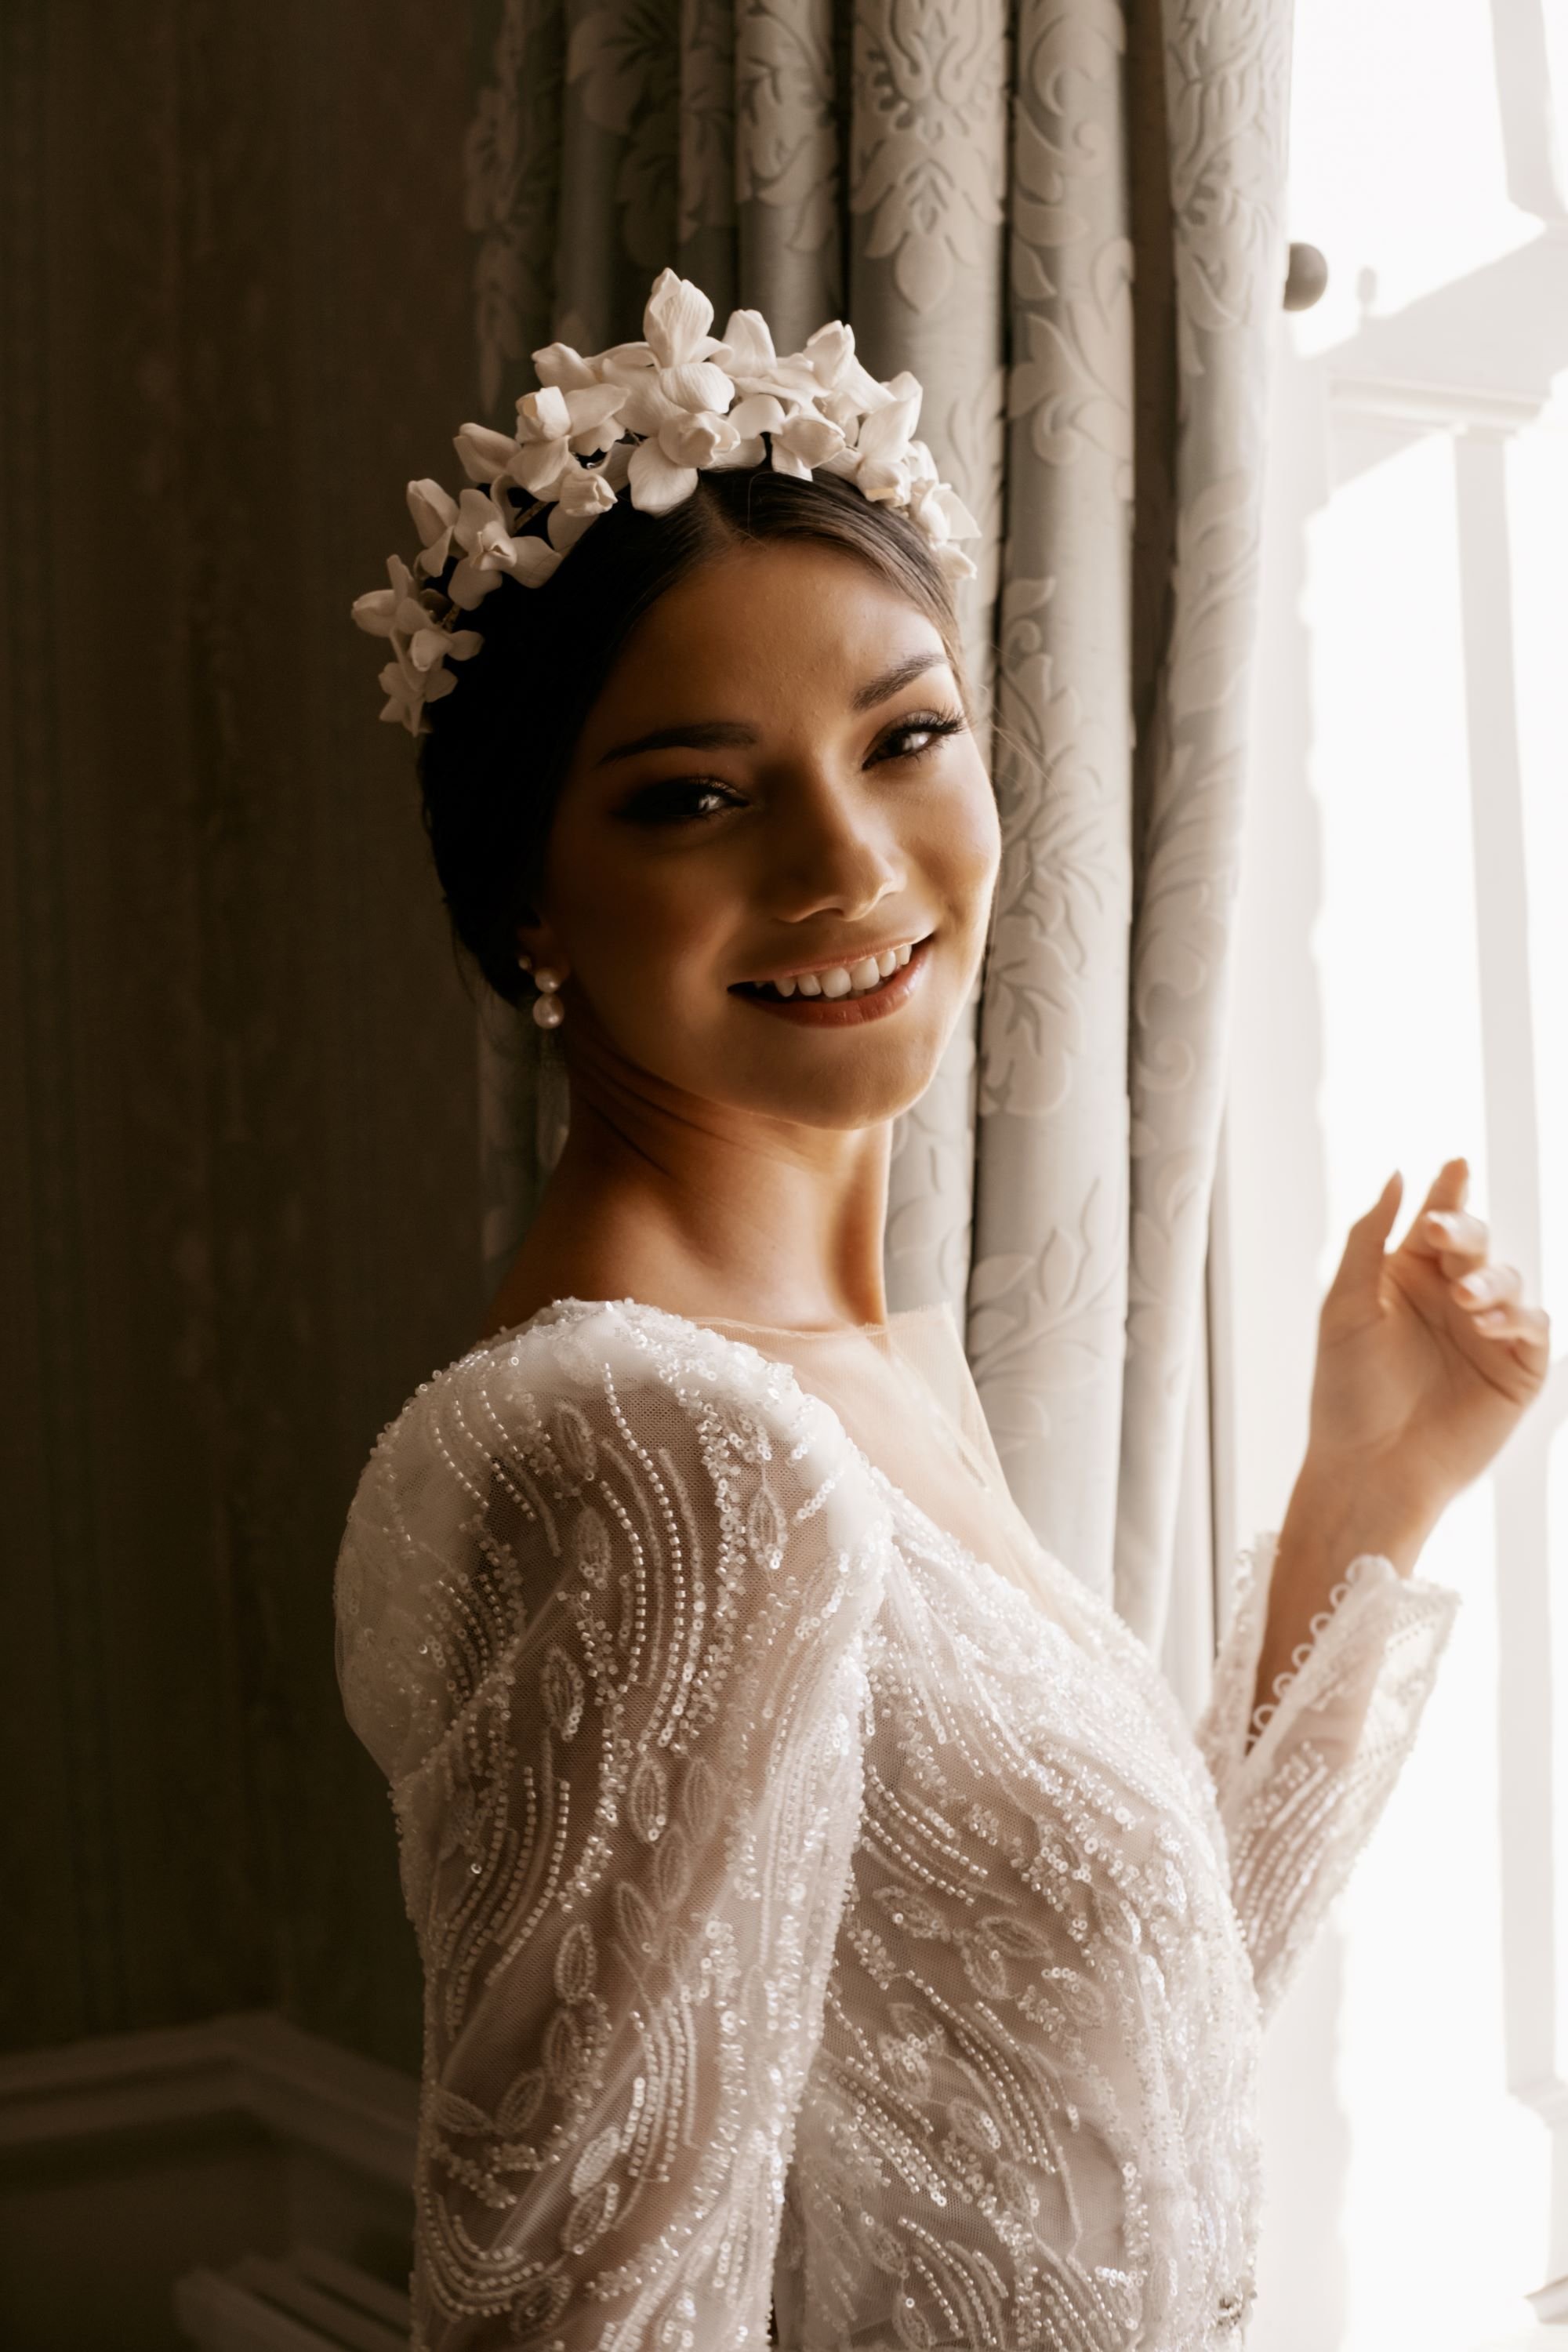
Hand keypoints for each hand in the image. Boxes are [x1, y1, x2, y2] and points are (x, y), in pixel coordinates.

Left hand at [1306, 1157, 1551, 1542]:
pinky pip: (1533, 1328)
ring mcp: (1485, 1332)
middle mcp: (1450, 1297)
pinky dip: (1518, 1319)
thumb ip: (1369, 1239)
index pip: (1434, 1221)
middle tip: (1443, 1234)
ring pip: (1510, 1280)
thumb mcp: (1345, 1307)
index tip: (1454, 1165)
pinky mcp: (1515, 1370)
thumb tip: (1398, 1175)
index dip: (1447, 1191)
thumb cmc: (1346, 1392)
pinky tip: (1489, 1325)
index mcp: (1407, 1277)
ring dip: (1491, 1280)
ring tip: (1464, 1299)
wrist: (1369, 1469)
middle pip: (1475, 1242)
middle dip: (1465, 1231)